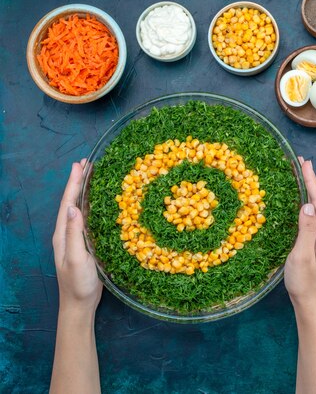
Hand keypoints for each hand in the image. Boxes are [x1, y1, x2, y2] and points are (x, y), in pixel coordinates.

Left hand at [52, 160, 101, 314]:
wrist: (79, 305)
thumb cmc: (78, 284)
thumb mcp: (76, 258)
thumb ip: (74, 234)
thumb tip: (74, 207)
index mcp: (63, 234)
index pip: (67, 202)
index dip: (74, 183)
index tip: (80, 165)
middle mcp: (67, 233)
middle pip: (72, 202)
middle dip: (78, 182)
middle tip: (87, 163)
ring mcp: (76, 239)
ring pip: (79, 209)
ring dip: (85, 191)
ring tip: (92, 176)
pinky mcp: (86, 244)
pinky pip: (88, 219)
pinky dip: (93, 205)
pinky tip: (100, 202)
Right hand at [284, 158, 315, 313]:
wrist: (311, 302)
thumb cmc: (305, 282)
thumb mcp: (302, 256)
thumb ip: (306, 231)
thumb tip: (307, 206)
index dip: (312, 182)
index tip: (306, 164)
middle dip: (311, 181)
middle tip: (302, 163)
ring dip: (309, 191)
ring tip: (301, 175)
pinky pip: (312, 217)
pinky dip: (306, 204)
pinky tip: (300, 201)